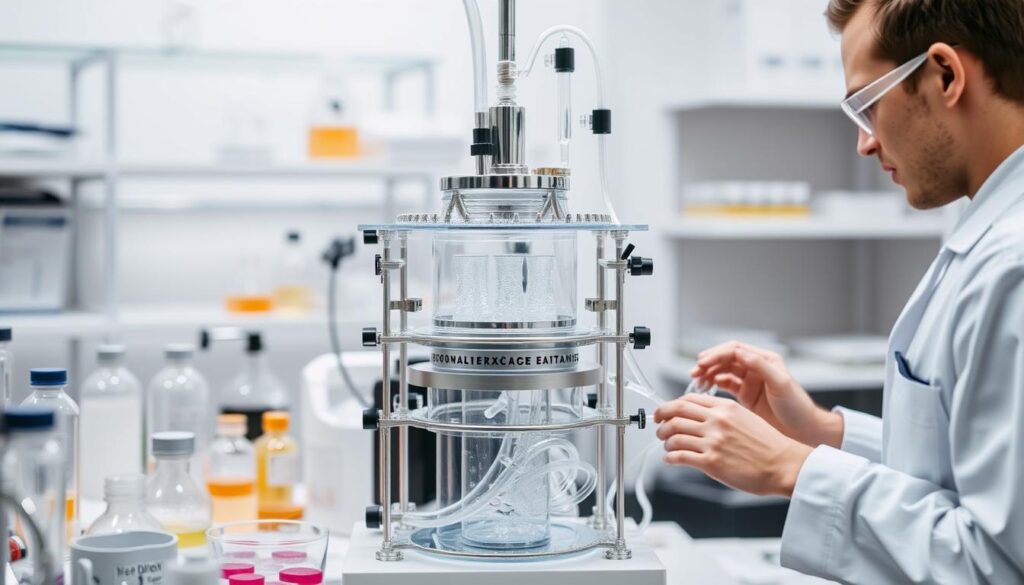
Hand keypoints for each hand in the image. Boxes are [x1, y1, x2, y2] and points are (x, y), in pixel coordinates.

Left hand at [654, 393, 812, 497]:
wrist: (785, 465)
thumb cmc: (769, 445)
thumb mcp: (746, 417)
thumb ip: (722, 415)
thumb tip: (701, 417)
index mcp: (725, 407)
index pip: (687, 400)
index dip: (670, 406)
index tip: (665, 412)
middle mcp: (716, 421)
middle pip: (675, 414)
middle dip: (661, 421)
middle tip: (658, 427)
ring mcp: (713, 441)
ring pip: (674, 435)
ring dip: (665, 441)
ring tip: (666, 446)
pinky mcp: (711, 462)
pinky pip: (680, 456)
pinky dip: (670, 458)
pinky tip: (671, 460)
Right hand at [690, 341, 842, 447]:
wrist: (804, 431)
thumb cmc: (797, 407)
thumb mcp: (780, 384)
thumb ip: (760, 366)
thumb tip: (741, 353)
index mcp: (765, 360)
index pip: (735, 350)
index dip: (717, 354)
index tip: (702, 362)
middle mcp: (756, 367)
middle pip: (726, 359)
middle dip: (709, 363)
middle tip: (695, 372)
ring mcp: (750, 381)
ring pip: (723, 371)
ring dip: (709, 374)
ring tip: (697, 382)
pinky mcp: (745, 395)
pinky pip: (725, 385)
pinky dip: (713, 385)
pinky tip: (706, 389)